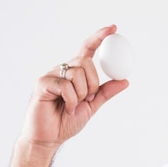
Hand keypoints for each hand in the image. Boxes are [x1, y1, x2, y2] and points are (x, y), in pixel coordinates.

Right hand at [20, 25, 128, 149]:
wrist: (48, 137)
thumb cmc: (66, 121)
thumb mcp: (92, 106)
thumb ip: (106, 92)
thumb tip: (125, 81)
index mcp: (75, 73)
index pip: (87, 49)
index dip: (99, 37)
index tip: (113, 28)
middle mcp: (63, 70)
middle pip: (85, 62)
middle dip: (93, 83)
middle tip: (87, 99)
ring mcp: (52, 75)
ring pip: (77, 74)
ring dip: (81, 94)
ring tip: (72, 106)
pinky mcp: (43, 84)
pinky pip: (65, 86)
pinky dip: (71, 100)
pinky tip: (65, 108)